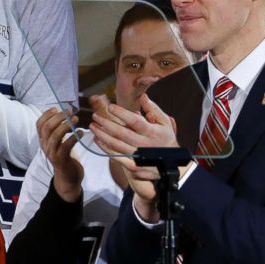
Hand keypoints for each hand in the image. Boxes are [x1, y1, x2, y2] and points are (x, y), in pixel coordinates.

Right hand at [36, 107, 83, 202]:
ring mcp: (52, 153)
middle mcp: (45, 146)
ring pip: (55, 136)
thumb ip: (57, 131)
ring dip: (66, 125)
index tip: (57, 108)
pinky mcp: (61, 160)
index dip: (46, 114)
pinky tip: (80, 133)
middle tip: (70, 112)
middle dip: (59, 117)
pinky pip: (65, 146)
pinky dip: (73, 137)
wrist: (67, 178)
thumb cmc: (65, 157)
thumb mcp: (58, 143)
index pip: (39, 124)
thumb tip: (63, 114)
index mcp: (43, 140)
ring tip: (76, 119)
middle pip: (47, 128)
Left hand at [89, 94, 174, 216]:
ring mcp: (138, 157)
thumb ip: (153, 110)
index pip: (135, 121)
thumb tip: (143, 97)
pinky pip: (116, 157)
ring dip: (102, 135)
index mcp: (152, 132)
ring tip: (92, 126)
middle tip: (95, 116)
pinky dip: (105, 148)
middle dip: (105, 123)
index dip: (121, 113)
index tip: (110, 107)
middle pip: (121, 133)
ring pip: (115, 145)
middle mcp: (144, 145)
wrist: (171, 164)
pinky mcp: (133, 166)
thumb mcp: (164, 123)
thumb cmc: (165, 139)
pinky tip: (98, 141)